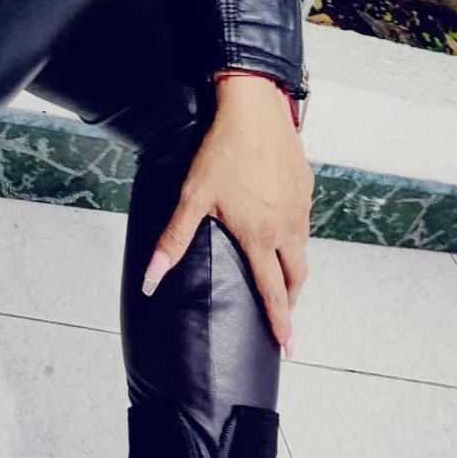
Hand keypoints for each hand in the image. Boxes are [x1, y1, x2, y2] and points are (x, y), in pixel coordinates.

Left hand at [141, 73, 312, 354]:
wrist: (254, 110)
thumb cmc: (222, 152)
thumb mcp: (192, 196)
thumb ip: (173, 241)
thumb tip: (151, 279)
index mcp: (259, 237)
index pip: (272, 292)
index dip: (280, 322)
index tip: (288, 347)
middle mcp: (286, 227)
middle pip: (296, 276)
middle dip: (292, 300)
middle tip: (286, 316)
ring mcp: (299, 206)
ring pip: (303, 248)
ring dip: (295, 267)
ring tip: (284, 276)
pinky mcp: (305, 185)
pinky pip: (303, 219)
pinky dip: (296, 233)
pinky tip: (284, 225)